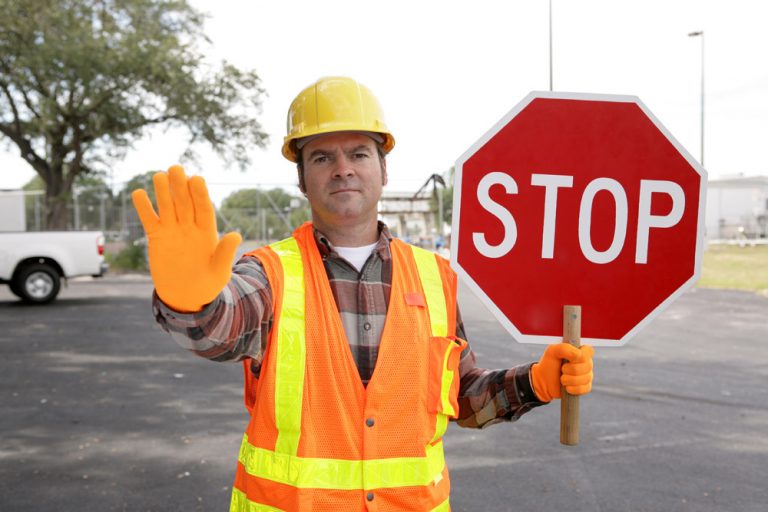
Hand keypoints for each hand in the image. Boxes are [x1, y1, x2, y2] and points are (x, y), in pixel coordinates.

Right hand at [131, 165, 241, 311]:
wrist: (186, 295)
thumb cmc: (207, 284)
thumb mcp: (219, 271)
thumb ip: (225, 253)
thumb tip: (236, 235)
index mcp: (207, 232)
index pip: (203, 209)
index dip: (200, 194)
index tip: (196, 179)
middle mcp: (190, 227)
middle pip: (185, 203)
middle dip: (181, 186)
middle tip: (176, 168)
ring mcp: (173, 230)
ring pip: (167, 206)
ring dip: (163, 191)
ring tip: (159, 175)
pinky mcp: (157, 236)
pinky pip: (149, 219)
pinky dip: (144, 207)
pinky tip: (138, 193)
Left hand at [531, 343, 593, 402]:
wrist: (543, 381)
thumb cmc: (549, 364)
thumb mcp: (553, 351)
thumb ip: (565, 348)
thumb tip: (579, 355)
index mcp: (581, 352)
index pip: (589, 350)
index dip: (581, 355)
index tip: (569, 358)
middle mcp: (587, 363)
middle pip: (586, 366)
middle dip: (569, 369)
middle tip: (561, 369)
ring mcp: (587, 376)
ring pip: (585, 379)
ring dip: (568, 379)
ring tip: (562, 378)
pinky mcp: (585, 388)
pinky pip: (583, 389)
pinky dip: (571, 389)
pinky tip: (566, 387)